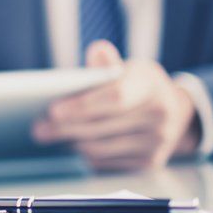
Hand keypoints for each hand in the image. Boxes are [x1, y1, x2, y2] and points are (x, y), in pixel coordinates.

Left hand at [32, 40, 200, 170]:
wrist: (173, 110)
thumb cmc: (138, 85)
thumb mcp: (128, 67)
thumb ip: (108, 62)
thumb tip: (97, 50)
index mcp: (150, 86)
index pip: (115, 98)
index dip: (82, 106)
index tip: (53, 109)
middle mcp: (159, 115)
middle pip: (102, 128)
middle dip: (65, 129)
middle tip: (39, 129)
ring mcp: (157, 142)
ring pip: (101, 149)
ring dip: (71, 143)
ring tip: (49, 135)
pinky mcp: (150, 162)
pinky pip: (107, 163)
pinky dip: (85, 156)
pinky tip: (70, 146)